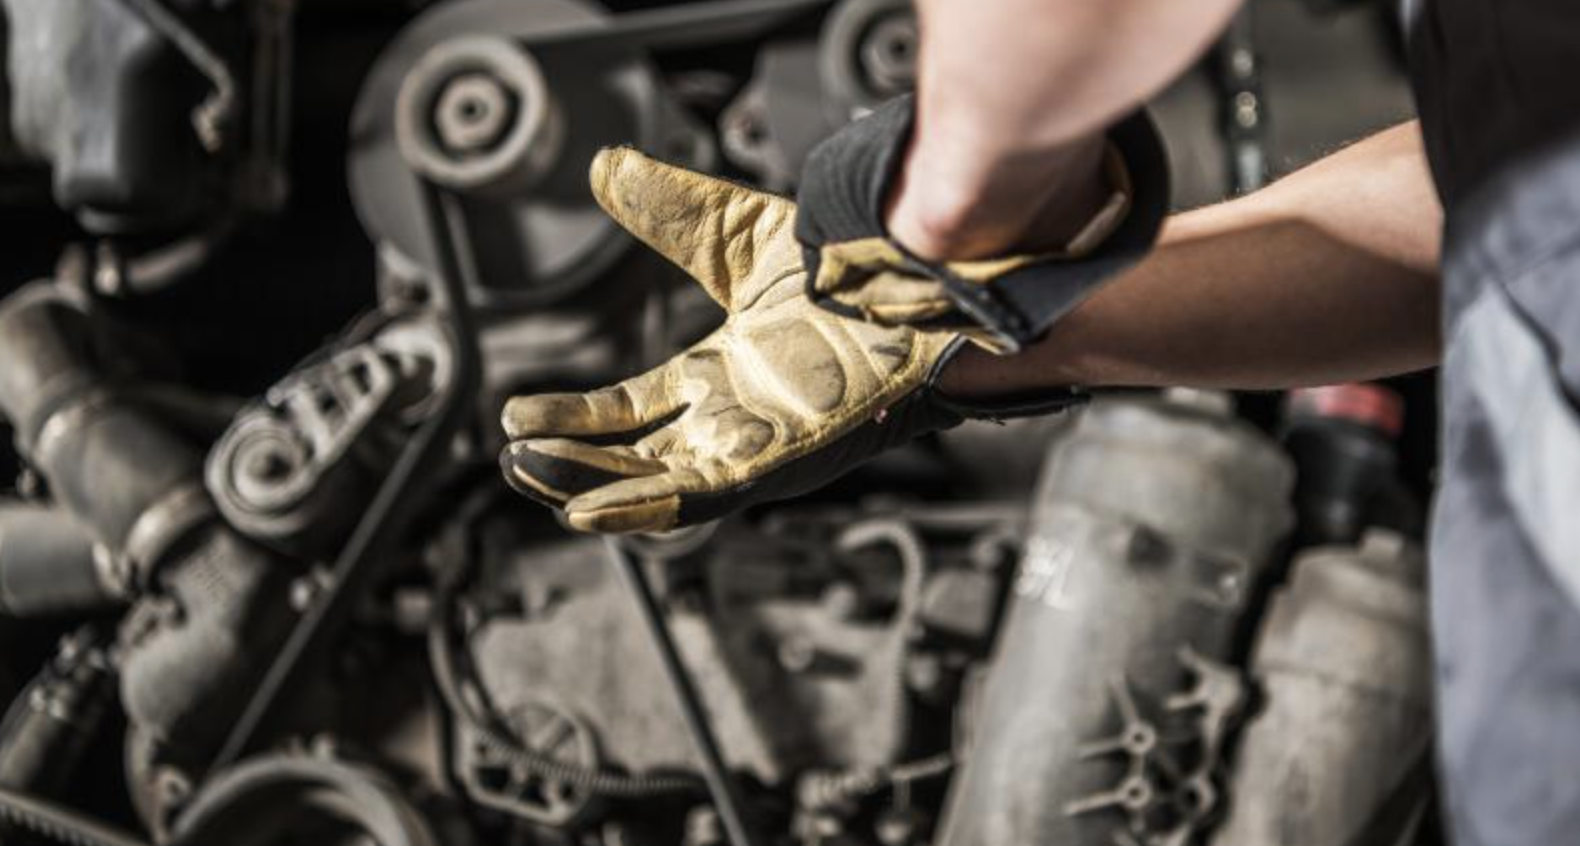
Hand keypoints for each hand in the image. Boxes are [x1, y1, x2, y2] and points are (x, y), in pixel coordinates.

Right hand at [500, 148, 1013, 533]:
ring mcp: (757, 443)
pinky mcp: (784, 459)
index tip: (517, 415)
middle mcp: (733, 418)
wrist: (916, 275)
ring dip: (594, 489)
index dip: (573, 418)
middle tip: (516, 461)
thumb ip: (670, 213)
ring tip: (534, 477)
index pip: (630, 411)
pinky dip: (648, 508)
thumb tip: (603, 167)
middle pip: (635, 459)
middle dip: (572, 466)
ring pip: (660, 486)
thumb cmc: (850, 266)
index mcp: (719, 375)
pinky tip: (592, 511)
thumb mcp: (734, 238)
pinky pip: (707, 496)